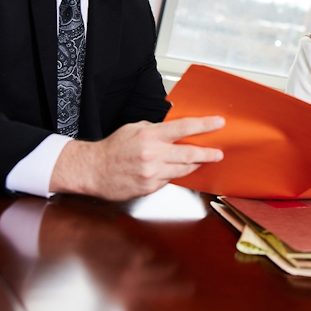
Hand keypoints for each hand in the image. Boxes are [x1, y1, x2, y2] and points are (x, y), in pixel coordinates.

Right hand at [50, 117, 224, 200]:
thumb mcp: (134, 129)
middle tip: (218, 153)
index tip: (219, 123)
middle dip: (208, 153)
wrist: (92, 170)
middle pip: (190, 153)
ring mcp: (152, 173)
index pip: (184, 128)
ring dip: (195, 165)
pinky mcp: (150, 187)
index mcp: (150, 136)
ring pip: (183, 170)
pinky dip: (174, 175)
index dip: (204, 125)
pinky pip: (170, 180)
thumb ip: (156, 129)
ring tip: (201, 161)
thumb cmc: (112, 148)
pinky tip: (173, 170)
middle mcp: (153, 154)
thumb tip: (175, 129)